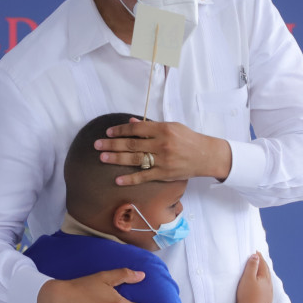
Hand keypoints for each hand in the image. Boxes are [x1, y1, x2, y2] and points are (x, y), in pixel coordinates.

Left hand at [95, 118, 230, 184]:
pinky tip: (118, 179)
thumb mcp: (172, 127)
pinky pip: (144, 176)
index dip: (120, 130)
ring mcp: (163, 160)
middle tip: (97, 145)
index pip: (137, 129)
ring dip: (116, 158)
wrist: (205, 155)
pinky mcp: (164, 174)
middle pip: (132, 144)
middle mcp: (162, 144)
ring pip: (135, 159)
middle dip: (112, 144)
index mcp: (163, 129)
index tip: (108, 132)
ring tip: (102, 157)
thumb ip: (151, 126)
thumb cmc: (188, 139)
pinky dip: (130, 178)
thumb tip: (132, 122)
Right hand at [236, 252, 272, 302]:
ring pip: (267, 281)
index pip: (263, 264)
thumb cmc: (247, 296)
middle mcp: (269, 286)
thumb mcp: (248, 278)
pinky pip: (266, 289)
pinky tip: (261, 287)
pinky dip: (264, 284)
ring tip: (260, 271)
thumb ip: (252, 266)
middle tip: (258, 259)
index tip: (255, 251)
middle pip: (266, 272)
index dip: (259, 257)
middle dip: (262, 265)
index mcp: (265, 278)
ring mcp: (269, 295)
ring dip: (264, 275)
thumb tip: (256, 256)